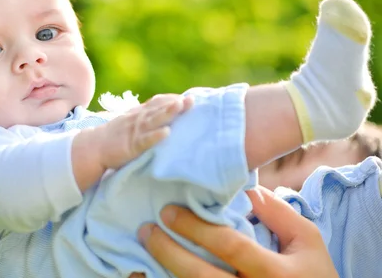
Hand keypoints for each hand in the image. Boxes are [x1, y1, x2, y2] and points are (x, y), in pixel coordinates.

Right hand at [99, 94, 193, 169]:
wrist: (94, 147)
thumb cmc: (116, 136)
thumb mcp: (132, 121)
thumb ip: (147, 116)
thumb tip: (168, 113)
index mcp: (139, 113)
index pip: (157, 102)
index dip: (172, 99)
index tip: (189, 97)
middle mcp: (138, 119)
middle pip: (158, 108)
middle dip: (175, 103)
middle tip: (191, 99)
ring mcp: (135, 131)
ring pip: (153, 120)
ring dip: (167, 112)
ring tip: (180, 106)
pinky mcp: (131, 146)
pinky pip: (145, 140)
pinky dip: (155, 136)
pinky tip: (166, 133)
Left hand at [133, 186, 337, 277]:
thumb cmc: (312, 272)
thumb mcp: (306, 239)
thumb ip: (277, 212)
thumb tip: (243, 189)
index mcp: (276, 273)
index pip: (229, 247)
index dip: (197, 228)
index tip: (169, 212)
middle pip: (201, 277)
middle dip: (169, 252)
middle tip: (147, 230)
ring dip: (165, 271)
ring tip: (145, 250)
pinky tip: (155, 271)